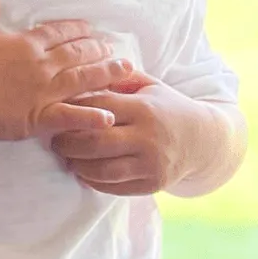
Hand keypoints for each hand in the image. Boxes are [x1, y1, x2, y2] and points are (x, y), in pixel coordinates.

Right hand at [0, 0, 131, 140]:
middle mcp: (42, 65)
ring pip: (82, 79)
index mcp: (27, 44)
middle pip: (76, 54)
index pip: (58, 33)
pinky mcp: (39, 116)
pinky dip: (90, 117)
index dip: (76, 29)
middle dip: (97, 49)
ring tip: (125, 70)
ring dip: (105, 73)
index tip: (89, 28)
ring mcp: (44, 91)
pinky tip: (109, 116)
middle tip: (113, 48)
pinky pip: (70, 116)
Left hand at [50, 70, 205, 194]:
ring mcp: (151, 163)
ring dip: (76, 165)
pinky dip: (92, 181)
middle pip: (94, 142)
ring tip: (67, 157)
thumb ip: (116, 78)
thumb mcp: (147, 85)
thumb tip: (81, 71)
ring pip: (101, 169)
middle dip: (66, 142)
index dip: (72, 110)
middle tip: (54, 141)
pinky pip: (114, 187)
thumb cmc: (165, 107)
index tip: (55, 112)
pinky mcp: (153, 184)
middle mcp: (148, 137)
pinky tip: (83, 171)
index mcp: (143, 108)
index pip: (97, 108)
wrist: (204, 139)